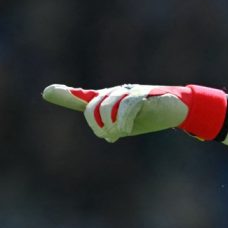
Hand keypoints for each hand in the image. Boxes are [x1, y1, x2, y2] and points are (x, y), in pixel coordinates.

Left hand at [42, 84, 227, 142]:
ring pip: (108, 104)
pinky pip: (128, 104)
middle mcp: (117, 92)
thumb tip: (106, 135)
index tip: (47, 92)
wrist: (180, 108)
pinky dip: (123, 118)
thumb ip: (116, 127)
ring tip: (117, 133)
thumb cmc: (154, 114)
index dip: (67, 95)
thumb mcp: (131, 123)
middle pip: (94, 105)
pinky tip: (124, 129)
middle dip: (96, 122)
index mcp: (111, 99)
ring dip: (109, 123)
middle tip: (107, 135)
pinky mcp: (145, 94)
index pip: (85, 98)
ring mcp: (130, 92)